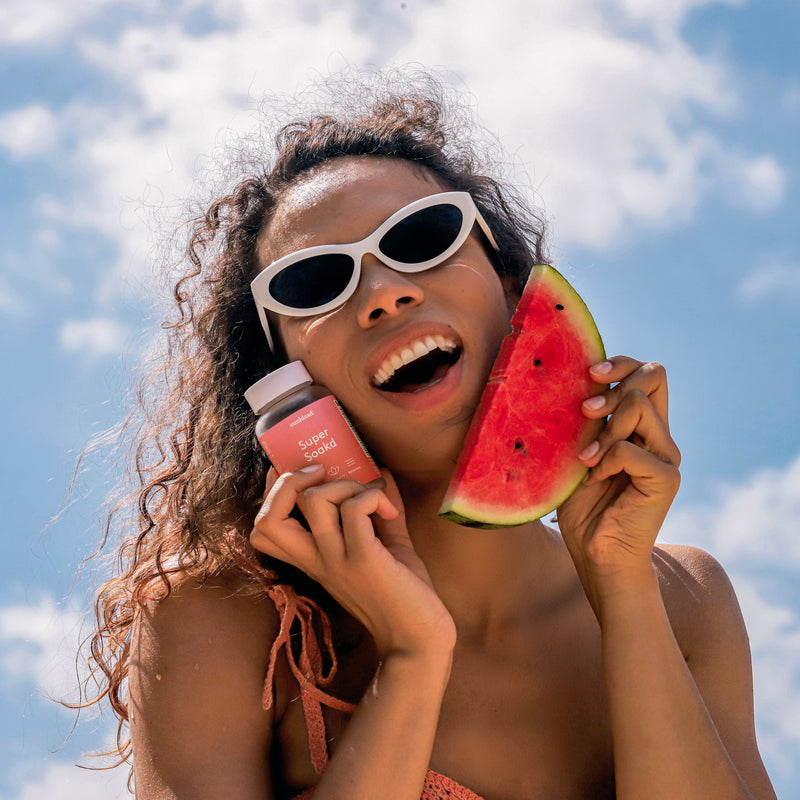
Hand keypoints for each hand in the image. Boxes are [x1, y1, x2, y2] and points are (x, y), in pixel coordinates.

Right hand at [250, 466, 455, 658]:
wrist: (420, 639)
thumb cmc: (402, 593)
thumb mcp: (383, 544)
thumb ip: (377, 509)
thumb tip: (379, 470)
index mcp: (314, 559)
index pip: (263, 530)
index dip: (271, 493)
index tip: (302, 473)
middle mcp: (317, 560)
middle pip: (267, 518)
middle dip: (288, 480)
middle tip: (323, 474)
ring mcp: (337, 560)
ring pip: (315, 500)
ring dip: (345, 483)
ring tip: (369, 496)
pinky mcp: (363, 559)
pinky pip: (355, 509)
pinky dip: (373, 496)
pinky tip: (390, 512)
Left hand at [557, 357, 680, 608]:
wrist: (595, 554)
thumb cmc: (581, 505)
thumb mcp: (576, 452)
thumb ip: (584, 421)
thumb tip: (571, 381)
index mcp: (642, 427)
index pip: (647, 373)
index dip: (620, 363)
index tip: (589, 373)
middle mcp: (660, 436)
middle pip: (653, 374)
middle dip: (614, 382)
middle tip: (585, 410)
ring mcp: (667, 456)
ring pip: (638, 406)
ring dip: (602, 427)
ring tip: (586, 458)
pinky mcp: (666, 478)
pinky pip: (628, 448)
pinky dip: (603, 460)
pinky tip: (592, 480)